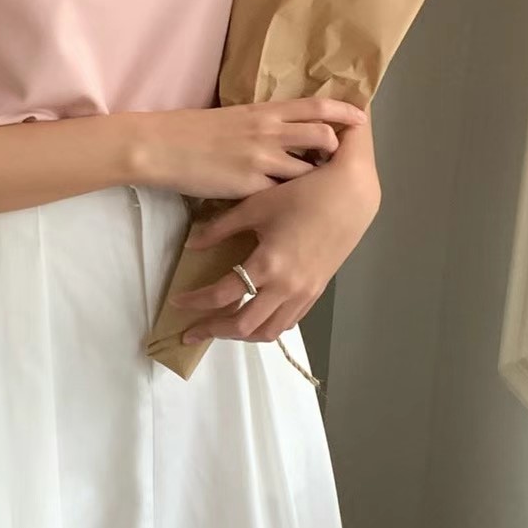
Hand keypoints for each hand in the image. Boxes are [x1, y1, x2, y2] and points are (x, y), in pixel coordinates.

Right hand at [141, 99, 366, 200]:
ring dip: (315, 180)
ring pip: (307, 169)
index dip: (344, 111)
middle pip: (322, 136)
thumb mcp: (232, 117)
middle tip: (341, 162)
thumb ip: (259, 122)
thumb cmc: (190, 130)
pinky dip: (289, 201)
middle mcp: (270, 132)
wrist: (162, 146)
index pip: (317, 106)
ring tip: (317, 190)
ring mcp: (262, 160)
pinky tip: (288, 207)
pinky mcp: (250, 186)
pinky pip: (281, 195)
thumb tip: (278, 130)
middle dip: (337, 150)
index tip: (362, 117)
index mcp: (265, 111)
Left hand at [170, 131, 380, 342]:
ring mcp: (305, 293)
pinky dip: (266, 325)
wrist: (351, 195)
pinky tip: (254, 315)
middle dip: (214, 331)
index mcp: (268, 264)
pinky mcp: (316, 291)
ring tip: (220, 327)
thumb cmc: (302, 194)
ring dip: (241, 334)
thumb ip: (220, 228)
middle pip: (245, 326)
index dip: (195, 302)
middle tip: (191, 331)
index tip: (176, 301)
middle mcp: (287, 287)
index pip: (222, 295)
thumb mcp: (255, 206)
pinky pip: (288, 321)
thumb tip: (191, 245)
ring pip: (269, 331)